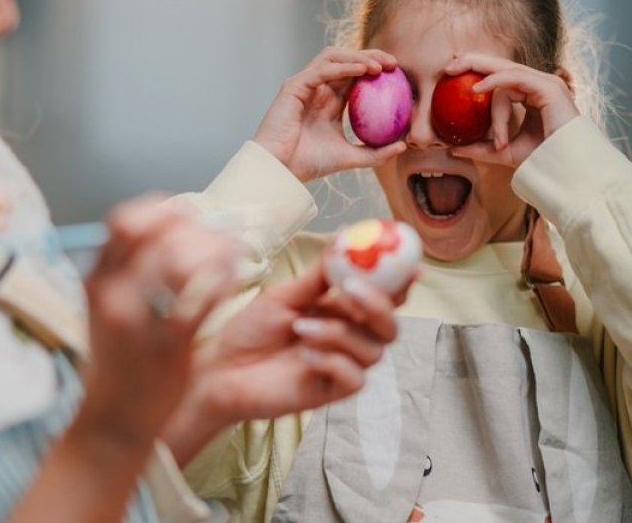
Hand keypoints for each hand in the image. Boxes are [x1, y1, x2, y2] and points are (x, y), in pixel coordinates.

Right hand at [76, 196, 240, 449]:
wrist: (114, 421)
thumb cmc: (120, 362)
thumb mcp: (108, 308)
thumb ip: (129, 270)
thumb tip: (173, 230)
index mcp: (96, 280)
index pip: (126, 220)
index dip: (162, 211)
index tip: (187, 221)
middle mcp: (111, 293)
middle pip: (157, 233)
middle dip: (198, 230)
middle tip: (221, 241)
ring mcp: (138, 320)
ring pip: (181, 259)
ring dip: (215, 251)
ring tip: (233, 257)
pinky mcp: (167, 345)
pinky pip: (202, 298)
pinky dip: (223, 281)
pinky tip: (234, 281)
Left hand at [162, 255, 414, 464]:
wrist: (221, 368)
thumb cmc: (251, 330)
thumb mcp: (284, 295)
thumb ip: (319, 277)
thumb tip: (345, 240)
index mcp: (342, 310)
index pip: (385, 296)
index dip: (401, 281)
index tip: (410, 264)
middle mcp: (349, 338)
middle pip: (389, 326)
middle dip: (378, 305)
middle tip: (349, 289)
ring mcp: (342, 365)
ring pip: (373, 351)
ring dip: (339, 333)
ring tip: (300, 327)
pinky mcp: (332, 391)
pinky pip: (355, 378)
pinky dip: (333, 361)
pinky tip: (304, 357)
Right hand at [253, 48, 404, 181]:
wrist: (280, 169)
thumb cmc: (308, 164)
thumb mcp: (350, 157)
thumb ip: (375, 152)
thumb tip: (403, 145)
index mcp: (330, 102)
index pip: (355, 76)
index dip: (376, 69)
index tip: (398, 74)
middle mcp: (318, 89)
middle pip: (346, 60)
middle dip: (371, 56)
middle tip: (394, 64)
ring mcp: (305, 85)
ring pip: (333, 57)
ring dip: (358, 56)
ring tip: (379, 65)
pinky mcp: (294, 86)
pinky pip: (322, 69)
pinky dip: (343, 66)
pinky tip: (362, 70)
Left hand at [443, 52, 580, 167]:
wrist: (563, 168)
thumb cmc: (541, 160)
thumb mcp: (503, 151)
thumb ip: (480, 147)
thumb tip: (452, 149)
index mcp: (533, 95)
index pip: (503, 78)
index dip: (479, 73)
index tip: (453, 75)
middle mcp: (539, 86)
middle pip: (503, 66)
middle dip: (474, 62)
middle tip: (449, 64)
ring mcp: (546, 84)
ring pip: (505, 74)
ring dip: (480, 81)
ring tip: (453, 73)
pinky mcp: (547, 88)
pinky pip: (515, 79)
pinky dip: (494, 82)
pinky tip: (476, 89)